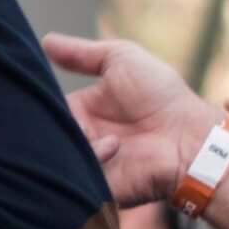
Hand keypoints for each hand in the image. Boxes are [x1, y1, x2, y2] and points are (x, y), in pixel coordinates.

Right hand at [41, 34, 219, 207]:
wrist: (188, 136)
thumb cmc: (161, 95)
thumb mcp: (121, 59)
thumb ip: (82, 53)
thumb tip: (45, 40)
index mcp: (82, 111)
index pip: (47, 109)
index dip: (42, 103)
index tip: (40, 95)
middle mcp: (80, 138)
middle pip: (46, 135)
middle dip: (53, 124)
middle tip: (76, 116)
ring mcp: (85, 164)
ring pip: (54, 157)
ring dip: (74, 140)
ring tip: (102, 132)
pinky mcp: (93, 188)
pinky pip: (71, 179)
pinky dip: (89, 159)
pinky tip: (113, 148)